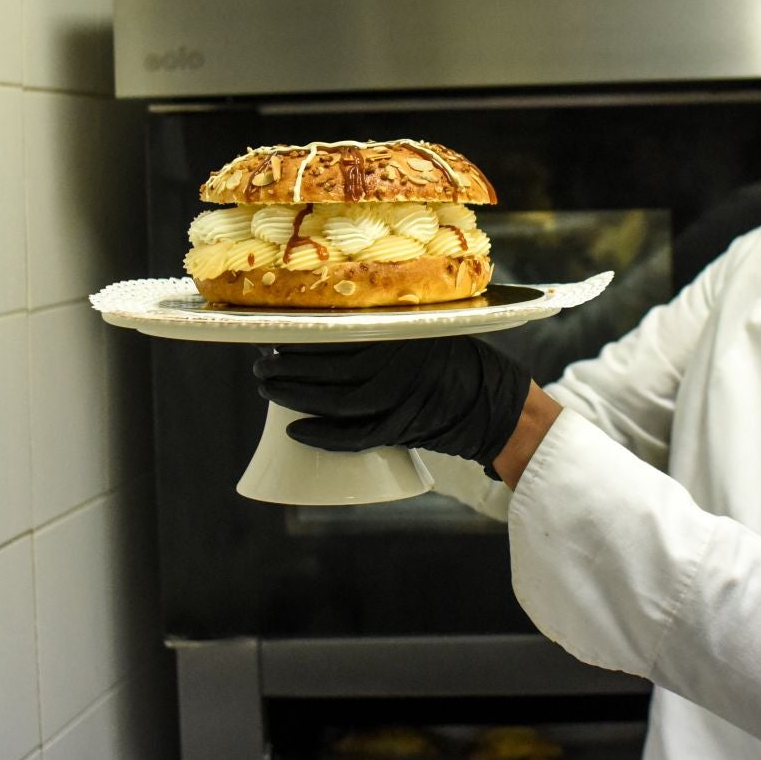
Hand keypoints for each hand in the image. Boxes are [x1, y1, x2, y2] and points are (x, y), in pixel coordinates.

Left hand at [253, 336, 531, 473]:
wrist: (497, 406)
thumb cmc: (459, 364)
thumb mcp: (428, 330)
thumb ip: (389, 327)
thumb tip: (330, 323)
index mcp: (405, 330)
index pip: (342, 330)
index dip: (302, 335)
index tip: (273, 334)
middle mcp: (403, 361)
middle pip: (331, 366)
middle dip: (288, 367)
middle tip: (262, 366)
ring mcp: (404, 397)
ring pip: (336, 400)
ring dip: (294, 396)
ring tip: (268, 390)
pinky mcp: (404, 428)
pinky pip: (355, 436)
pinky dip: (322, 436)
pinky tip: (295, 432)